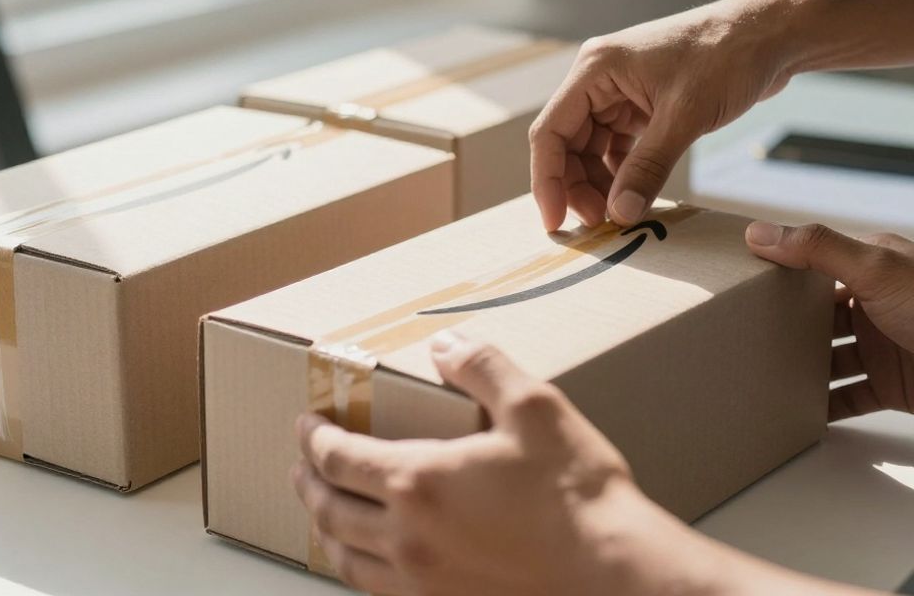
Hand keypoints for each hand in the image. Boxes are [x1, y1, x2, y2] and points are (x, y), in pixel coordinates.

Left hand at [293, 331, 716, 594]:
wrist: (612, 573)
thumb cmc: (576, 495)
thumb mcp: (535, 408)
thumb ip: (483, 367)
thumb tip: (446, 343)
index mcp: (418, 481)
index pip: (340, 457)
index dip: (315, 438)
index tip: (306, 424)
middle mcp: (407, 537)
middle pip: (330, 509)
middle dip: (309, 482)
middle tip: (301, 465)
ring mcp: (423, 582)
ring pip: (347, 558)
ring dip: (324, 529)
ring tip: (321, 511)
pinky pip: (379, 591)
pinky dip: (359, 568)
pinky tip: (372, 560)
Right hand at [529, 0, 794, 230]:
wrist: (770, 35)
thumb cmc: (727, 56)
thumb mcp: (683, 117)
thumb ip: (647, 168)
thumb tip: (619, 214)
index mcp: (596, 70)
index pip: (551, 132)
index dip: (548, 181)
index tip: (555, 222)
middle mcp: (600, 80)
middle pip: (568, 145)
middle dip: (578, 187)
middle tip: (600, 225)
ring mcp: (622, 93)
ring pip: (592, 149)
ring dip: (600, 184)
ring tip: (618, 216)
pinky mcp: (644, 105)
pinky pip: (620, 147)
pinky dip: (623, 174)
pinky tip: (634, 196)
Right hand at [745, 222, 913, 423]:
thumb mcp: (876, 268)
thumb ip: (817, 249)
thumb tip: (759, 234)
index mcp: (866, 267)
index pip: (808, 263)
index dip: (773, 270)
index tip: (732, 279)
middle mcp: (870, 304)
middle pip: (811, 314)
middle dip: (777, 324)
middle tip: (733, 335)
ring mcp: (880, 346)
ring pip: (825, 357)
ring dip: (796, 366)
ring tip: (753, 376)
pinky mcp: (891, 386)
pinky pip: (847, 396)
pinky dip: (822, 405)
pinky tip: (792, 412)